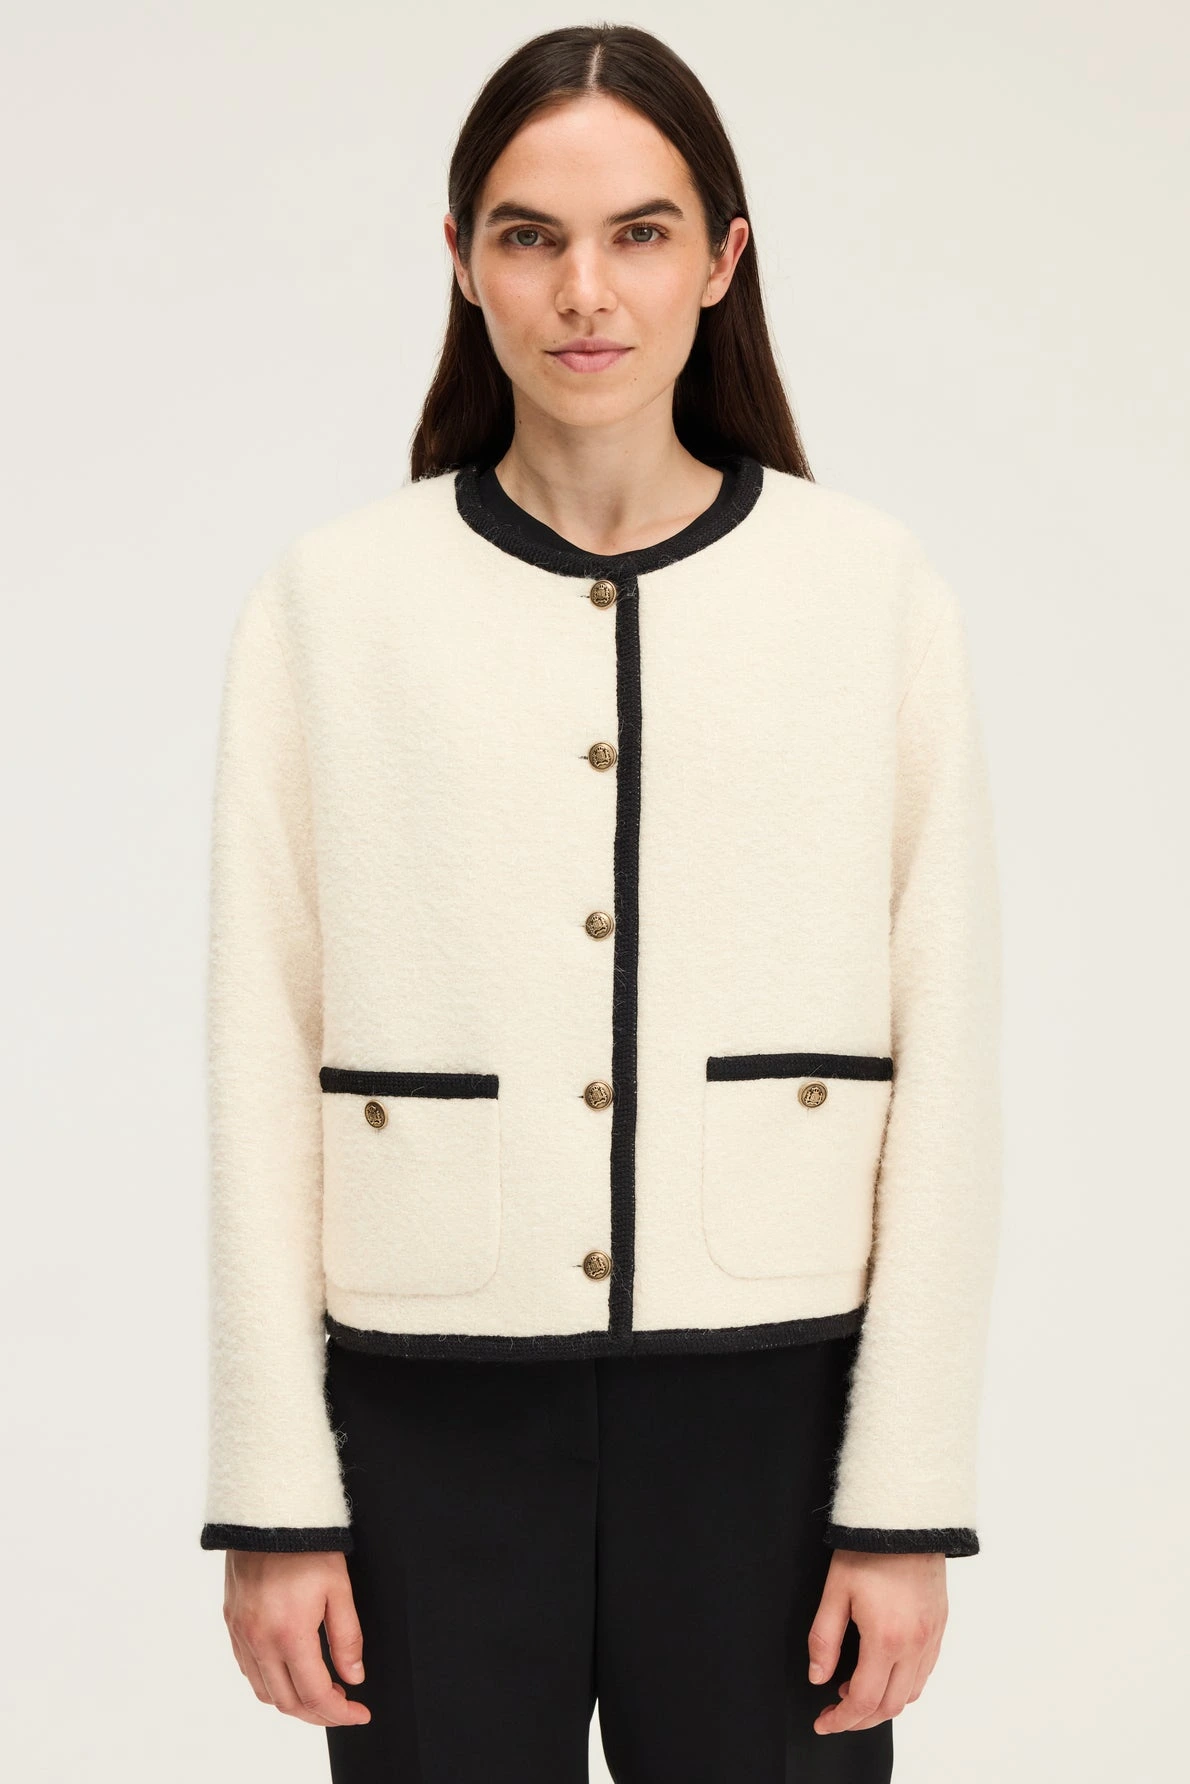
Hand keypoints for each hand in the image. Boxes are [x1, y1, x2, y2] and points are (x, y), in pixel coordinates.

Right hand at [223, 1549, 371, 1726]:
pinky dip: (269, 1682)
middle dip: (318, 1714)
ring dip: (292, 1701)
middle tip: (342, 1707)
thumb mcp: (339, 1588)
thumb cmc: (306, 1545)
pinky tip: (289, 1671)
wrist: (267, 1511)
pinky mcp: (232, 1622)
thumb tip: (354, 1677)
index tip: (359, 1713)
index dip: (340, 1713)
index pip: (315, 1695)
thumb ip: (347, 1638)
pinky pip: (248, 1668)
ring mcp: (241, 1633)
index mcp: (289, 1634)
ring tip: (319, 1692)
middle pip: (287, 1702)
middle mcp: (259, 1640)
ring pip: (264, 1691)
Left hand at [807, 1549, 947, 1733]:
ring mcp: (931, 1638)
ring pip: (911, 1694)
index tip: (824, 1722)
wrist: (906, 1518)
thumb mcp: (835, 1591)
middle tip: (836, 1712)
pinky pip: (924, 1672)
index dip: (841, 1719)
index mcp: (886, 1638)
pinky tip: (883, 1671)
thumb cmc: (869, 1549)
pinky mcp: (940, 1627)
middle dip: (860, 1718)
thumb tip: (818, 1677)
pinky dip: (903, 1684)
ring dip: (883, 1703)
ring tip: (855, 1688)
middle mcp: (915, 1645)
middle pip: (890, 1706)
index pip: (864, 1700)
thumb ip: (824, 1640)